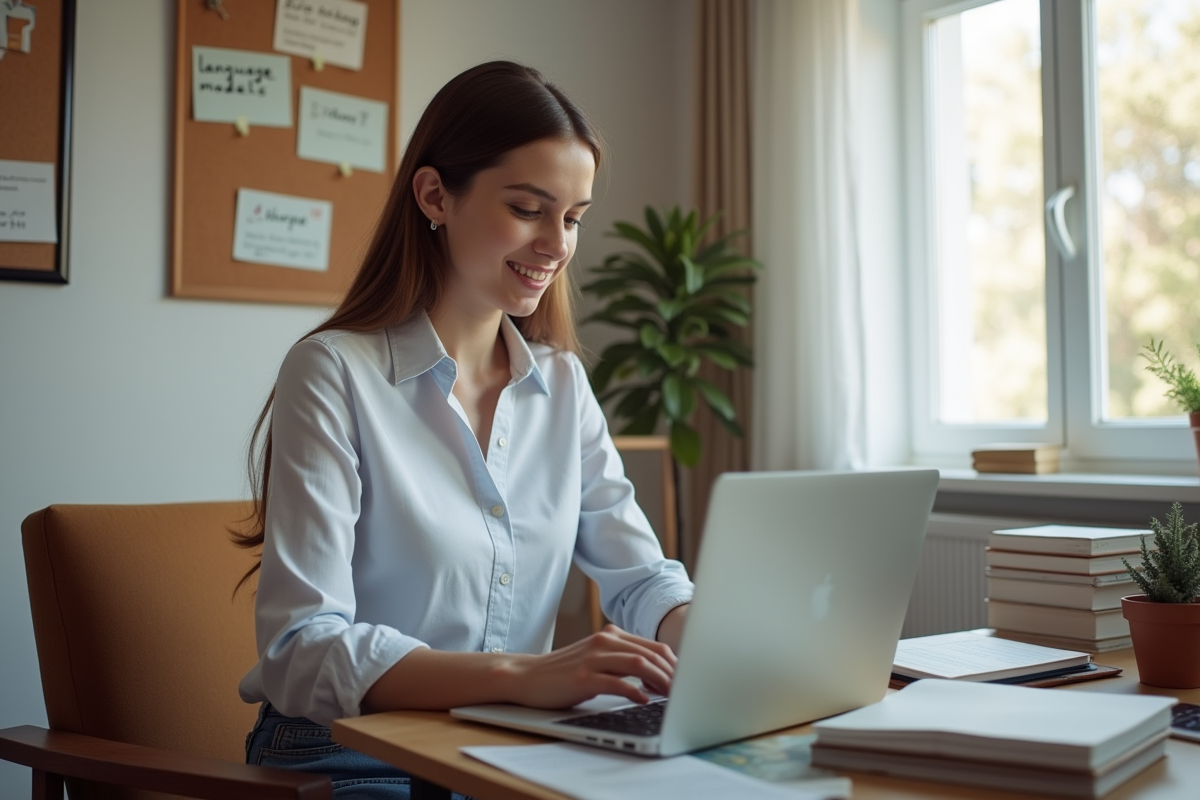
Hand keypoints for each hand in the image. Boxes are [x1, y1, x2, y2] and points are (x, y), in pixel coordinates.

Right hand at [504, 624, 676, 708]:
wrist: (527, 676)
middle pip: (651, 654)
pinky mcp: (582, 678)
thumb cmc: (565, 672)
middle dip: (673, 674)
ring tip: (671, 697)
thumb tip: (660, 678)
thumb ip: (624, 661)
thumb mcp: (597, 659)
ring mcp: (593, 658)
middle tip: (686, 692)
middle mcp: (605, 642)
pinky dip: (635, 691)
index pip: (654, 647)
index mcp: (612, 636)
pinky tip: (644, 700)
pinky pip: (617, 683)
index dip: (675, 664)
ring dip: (660, 681)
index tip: (687, 681)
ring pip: (638, 664)